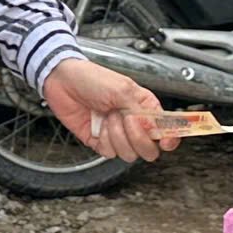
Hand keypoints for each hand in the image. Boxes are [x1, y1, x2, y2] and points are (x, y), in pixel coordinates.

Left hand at [43, 60, 170, 163]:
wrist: (63, 82)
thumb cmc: (92, 79)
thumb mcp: (123, 89)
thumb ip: (142, 111)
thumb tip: (155, 128)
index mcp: (145, 107)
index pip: (167, 129)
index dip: (170, 138)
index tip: (165, 140)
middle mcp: (134, 123)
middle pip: (150, 149)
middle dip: (138, 137)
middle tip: (127, 120)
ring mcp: (118, 135)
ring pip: (129, 153)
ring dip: (116, 135)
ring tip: (107, 117)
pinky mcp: (101, 142)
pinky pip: (110, 153)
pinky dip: (103, 140)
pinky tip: (97, 125)